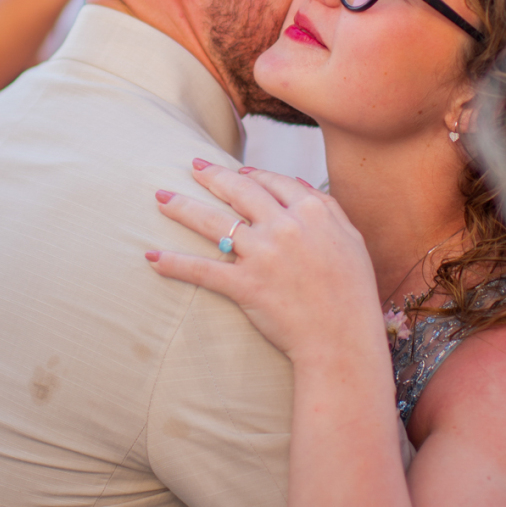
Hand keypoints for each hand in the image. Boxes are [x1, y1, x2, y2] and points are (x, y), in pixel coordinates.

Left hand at [147, 159, 388, 366]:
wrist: (343, 340)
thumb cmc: (353, 293)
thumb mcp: (351, 239)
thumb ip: (327, 208)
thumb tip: (300, 184)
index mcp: (312, 211)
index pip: (273, 181)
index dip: (250, 174)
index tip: (235, 171)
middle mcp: (285, 226)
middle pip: (239, 191)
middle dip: (212, 175)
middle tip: (193, 166)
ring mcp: (262, 254)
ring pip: (213, 222)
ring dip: (182, 206)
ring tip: (161, 197)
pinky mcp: (245, 284)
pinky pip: (202, 270)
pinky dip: (173, 264)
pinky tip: (152, 257)